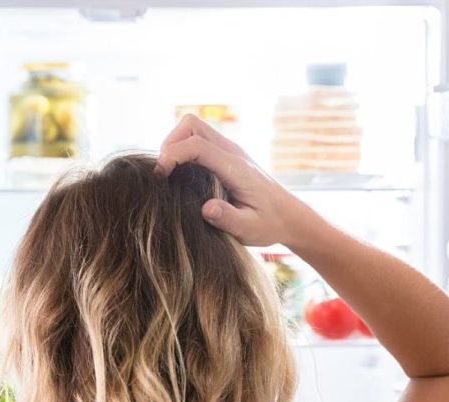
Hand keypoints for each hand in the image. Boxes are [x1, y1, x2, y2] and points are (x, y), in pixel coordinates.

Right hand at [155, 114, 306, 246]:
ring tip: (167, 173)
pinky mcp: (226, 154)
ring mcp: (229, 150)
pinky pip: (198, 139)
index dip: (172, 155)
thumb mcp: (249, 229)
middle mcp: (232, 152)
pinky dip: (182, 149)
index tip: (159, 177)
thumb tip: (206, 208)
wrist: (289, 216)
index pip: (197, 145)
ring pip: (193, 127)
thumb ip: (228, 219)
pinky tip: (180, 175)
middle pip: (191, 125)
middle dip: (170, 143)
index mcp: (236, 168)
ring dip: (175, 144)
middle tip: (162, 173)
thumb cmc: (269, 224)